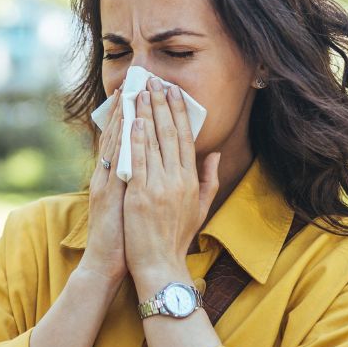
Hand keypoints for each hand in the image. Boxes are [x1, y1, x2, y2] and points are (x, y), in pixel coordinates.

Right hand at [80, 85, 128, 285]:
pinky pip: (113, 162)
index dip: (132, 116)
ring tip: (128, 92)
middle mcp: (107, 177)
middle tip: (134, 81)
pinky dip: (119, 141)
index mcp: (116, 179)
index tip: (141, 93)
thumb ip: (141, 185)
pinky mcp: (105, 193)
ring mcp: (104, 183)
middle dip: (126, 107)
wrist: (106, 264)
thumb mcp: (134, 207)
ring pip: (113, 143)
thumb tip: (155, 169)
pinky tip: (126, 123)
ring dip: (120, 116)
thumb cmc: (125, 239)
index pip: (124, 141)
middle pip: (116, 135)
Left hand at [124, 77, 221, 284]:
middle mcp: (176, 180)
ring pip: (152, 143)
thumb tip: (214, 153)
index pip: (185, 138)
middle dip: (161, 105)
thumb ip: (209, 179)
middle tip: (154, 82)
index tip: (174, 92)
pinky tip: (132, 121)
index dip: (179, 113)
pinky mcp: (139, 195)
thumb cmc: (177, 238)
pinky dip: (135, 140)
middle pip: (169, 134)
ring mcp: (158, 187)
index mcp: (191, 181)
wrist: (160, 264)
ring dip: (146, 115)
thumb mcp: (200, 208)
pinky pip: (137, 161)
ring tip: (139, 92)